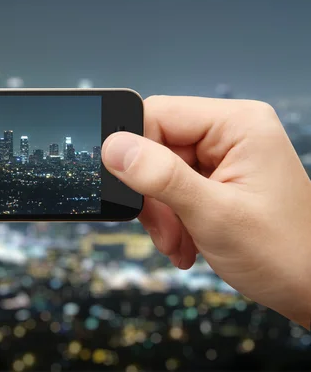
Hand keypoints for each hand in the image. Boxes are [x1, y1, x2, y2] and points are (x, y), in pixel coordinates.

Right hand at [102, 95, 310, 327]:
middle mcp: (230, 133)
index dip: (135, 150)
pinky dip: (170, 219)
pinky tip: (185, 242)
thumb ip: (161, 177)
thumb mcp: (215, 215)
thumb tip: (113, 147)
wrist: (310, 288)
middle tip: (163, 230)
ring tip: (177, 243)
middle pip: (156, 146)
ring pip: (158, 171)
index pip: (159, 115)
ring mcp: (223, 157)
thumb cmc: (283, 253)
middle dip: (152, 193)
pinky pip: (172, 188)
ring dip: (160, 213)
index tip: (127, 188)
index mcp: (238, 125)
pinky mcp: (216, 179)